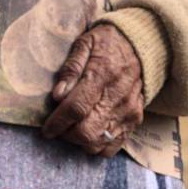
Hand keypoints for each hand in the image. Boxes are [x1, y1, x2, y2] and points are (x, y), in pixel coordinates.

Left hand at [42, 23, 144, 156]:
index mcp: (101, 75)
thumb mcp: (85, 43)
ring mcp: (128, 111)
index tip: (46, 130)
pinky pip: (114, 145)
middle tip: (58, 127)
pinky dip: (98, 146)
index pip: (76, 108)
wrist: (141, 44)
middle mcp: (117, 97)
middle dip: (66, 134)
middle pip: (87, 131)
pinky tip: (89, 134)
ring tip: (72, 129)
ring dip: (80, 142)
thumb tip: (57, 96)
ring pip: (99, 142)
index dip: (58, 123)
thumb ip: (71, 68)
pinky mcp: (135, 119)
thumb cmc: (107, 43)